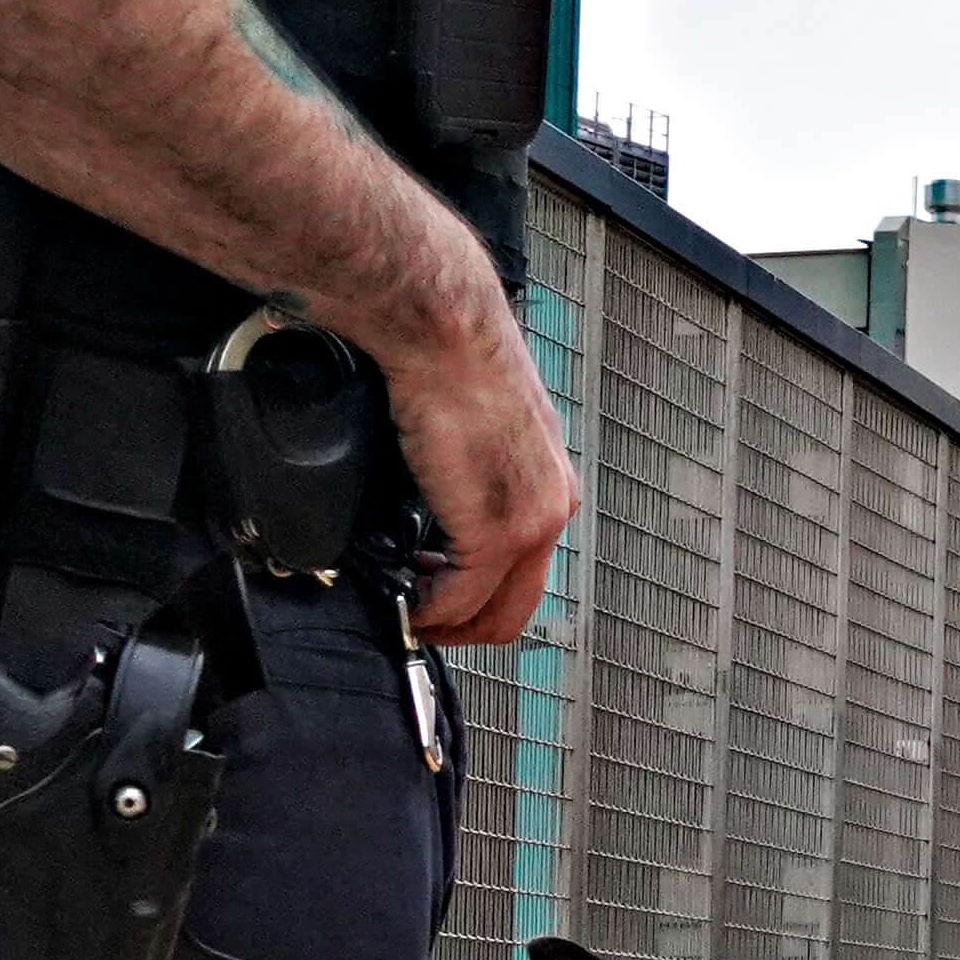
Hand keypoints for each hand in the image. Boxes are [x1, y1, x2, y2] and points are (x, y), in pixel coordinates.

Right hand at [386, 301, 578, 650]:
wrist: (446, 335)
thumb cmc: (455, 363)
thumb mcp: (480, 434)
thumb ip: (472, 477)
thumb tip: (442, 503)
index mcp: (551, 485)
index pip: (527, 569)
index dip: (481, 594)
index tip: (440, 591)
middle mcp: (552, 508)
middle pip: (517, 605)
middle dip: (466, 623)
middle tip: (423, 616)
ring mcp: (529, 525)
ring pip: (494, 613)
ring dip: (447, 622)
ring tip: (411, 608)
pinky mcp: (495, 531)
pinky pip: (461, 598)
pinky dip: (430, 610)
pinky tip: (408, 599)